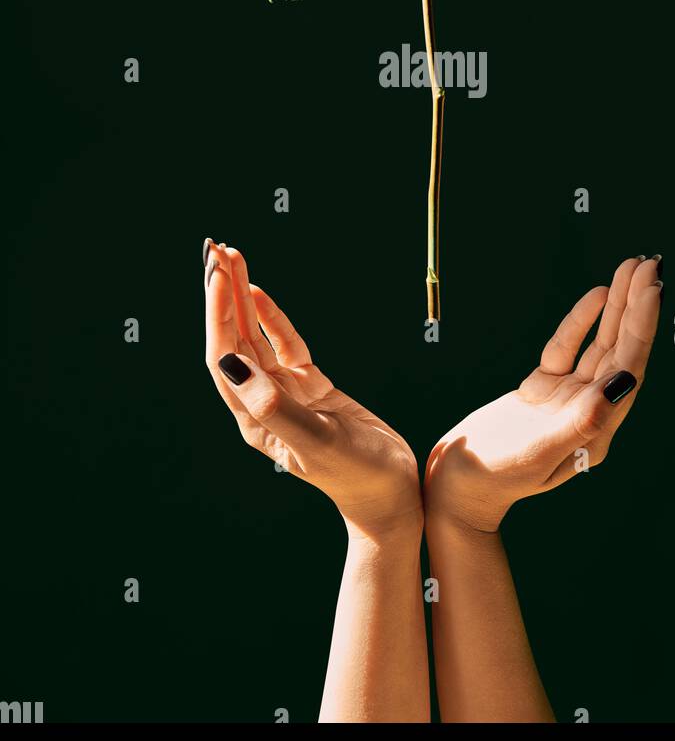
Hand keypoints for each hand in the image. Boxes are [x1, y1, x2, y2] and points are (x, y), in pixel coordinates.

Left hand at [204, 241, 422, 540]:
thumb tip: (229, 362)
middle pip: (232, 339)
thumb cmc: (355, 473)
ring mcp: (286, 393)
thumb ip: (272, 403)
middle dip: (222, 294)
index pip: (224, 356)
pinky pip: (285, 344)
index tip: (216, 273)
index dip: (217, 313)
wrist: (393, 491)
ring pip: (255, 336)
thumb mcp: (314, 438)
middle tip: (215, 249)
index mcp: (254, 418)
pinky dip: (272, 318)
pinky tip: (259, 292)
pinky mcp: (311, 386)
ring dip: (241, 297)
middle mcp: (262, 403)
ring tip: (233, 257)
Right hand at [424, 256, 661, 532]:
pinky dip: (582, 322)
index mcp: (596, 432)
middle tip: (649, 263)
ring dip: (616, 307)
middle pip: (620, 351)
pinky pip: (568, 350)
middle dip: (635, 306)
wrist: (454, 489)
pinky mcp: (541, 391)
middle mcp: (588, 414)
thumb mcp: (537, 452)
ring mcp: (565, 400)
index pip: (628, 368)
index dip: (642, 326)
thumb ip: (581, 420)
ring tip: (632, 268)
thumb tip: (624, 384)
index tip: (652, 289)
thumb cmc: (491, 477)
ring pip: (599, 345)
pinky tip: (598, 295)